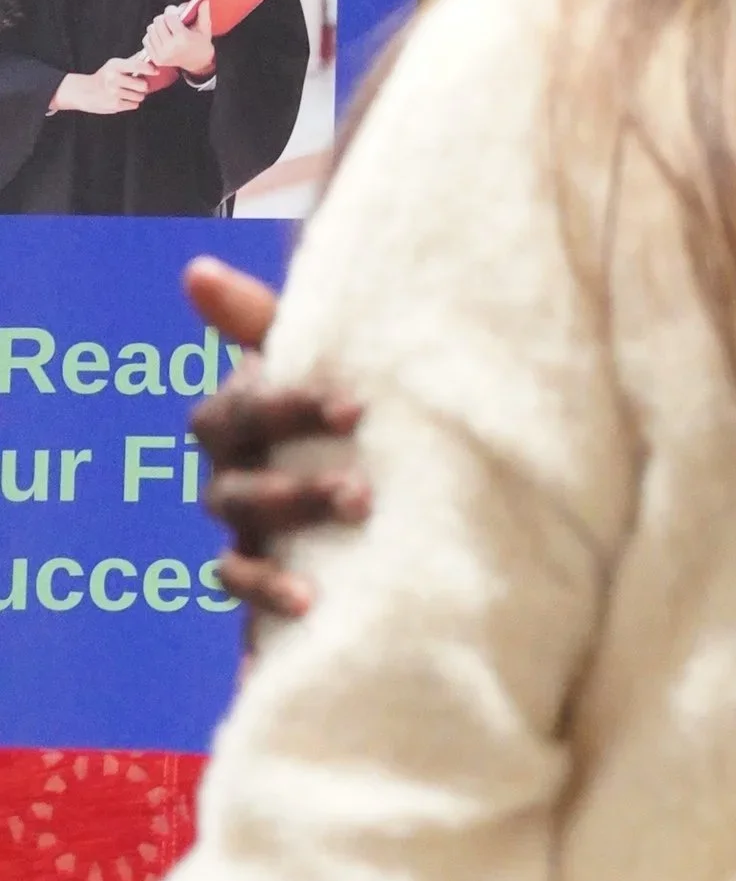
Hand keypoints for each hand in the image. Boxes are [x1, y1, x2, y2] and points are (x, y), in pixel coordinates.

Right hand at [49, 57, 149, 116]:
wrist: (84, 91)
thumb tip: (151, 57)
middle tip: (137, 85)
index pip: (137, 65)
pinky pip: (134, 105)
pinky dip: (131, 103)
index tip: (156, 71)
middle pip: (143, 85)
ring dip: (137, 95)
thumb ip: (132, 62)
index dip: (150, 69)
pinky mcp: (115, 104)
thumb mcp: (114, 65)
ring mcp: (114, 92)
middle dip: (143, 86)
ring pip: (140, 96)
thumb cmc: (104, 77)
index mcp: (114, 66)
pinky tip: (123, 98)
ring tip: (128, 92)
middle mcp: (114, 78)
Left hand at [145, 3, 216, 78]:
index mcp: (183, 39)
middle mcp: (171, 47)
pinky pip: (146, 40)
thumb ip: (204, 13)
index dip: (171, 11)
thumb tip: (204, 1)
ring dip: (157, 26)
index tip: (174, 11)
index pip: (169, 17)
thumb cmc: (201, 43)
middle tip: (170, 19)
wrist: (198, 62)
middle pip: (157, 22)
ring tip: (166, 28)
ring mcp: (162, 54)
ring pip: (150, 30)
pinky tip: (161, 36)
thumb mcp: (205, 29)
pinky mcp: (156, 58)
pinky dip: (152, 36)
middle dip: (164, 18)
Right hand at [183, 254, 365, 646]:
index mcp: (243, 417)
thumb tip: (195, 269)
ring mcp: (249, 530)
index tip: (354, 410)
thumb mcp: (326, 353)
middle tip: (363, 496)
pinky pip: (246, 596)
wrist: (395, 468)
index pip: (238, 412)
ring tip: (323, 579)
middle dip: (294, 493)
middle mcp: (235, 475)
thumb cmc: (349, 396)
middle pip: (236, 489)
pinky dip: (267, 602)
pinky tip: (306, 611)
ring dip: (276, 562)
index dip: (287, 409)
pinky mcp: (270, 576)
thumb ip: (266, 317)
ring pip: (240, 545)